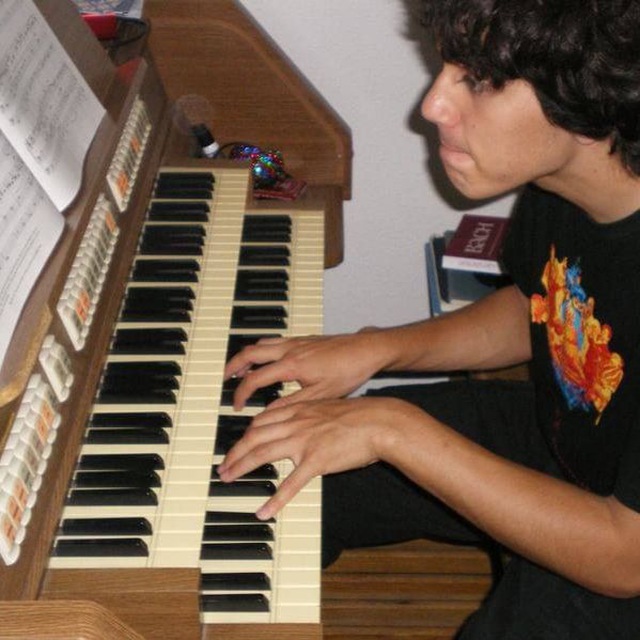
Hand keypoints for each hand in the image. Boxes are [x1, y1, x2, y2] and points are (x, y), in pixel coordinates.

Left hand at [217, 396, 421, 518]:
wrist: (379, 421)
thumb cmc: (359, 415)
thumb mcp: (327, 406)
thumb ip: (308, 414)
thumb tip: (298, 422)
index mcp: (298, 410)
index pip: (261, 421)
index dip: (244, 434)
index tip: (237, 445)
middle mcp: (295, 423)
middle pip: (253, 437)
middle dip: (234, 452)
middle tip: (224, 466)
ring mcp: (304, 442)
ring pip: (262, 455)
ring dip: (241, 468)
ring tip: (229, 480)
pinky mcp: (316, 461)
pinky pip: (290, 484)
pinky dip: (275, 500)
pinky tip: (264, 511)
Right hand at [223, 331, 387, 409]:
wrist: (367, 350)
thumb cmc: (349, 372)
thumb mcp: (320, 396)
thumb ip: (291, 404)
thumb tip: (269, 414)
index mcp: (291, 365)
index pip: (254, 379)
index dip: (241, 394)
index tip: (236, 405)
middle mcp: (290, 349)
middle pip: (249, 353)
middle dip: (232, 366)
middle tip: (224, 380)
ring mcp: (296, 341)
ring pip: (260, 343)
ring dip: (246, 356)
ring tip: (240, 369)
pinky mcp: (304, 339)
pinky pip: (274, 341)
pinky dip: (262, 350)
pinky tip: (267, 360)